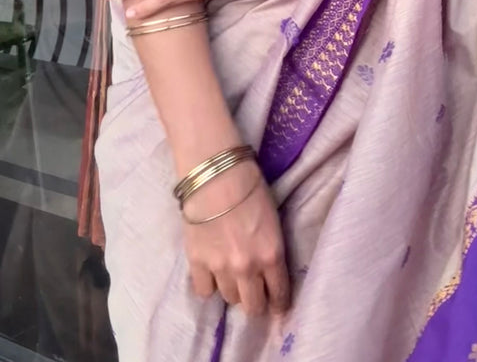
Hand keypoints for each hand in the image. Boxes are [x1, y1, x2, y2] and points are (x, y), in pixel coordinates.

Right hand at [183, 161, 290, 316]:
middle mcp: (247, 268)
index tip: (277, 306)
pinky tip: (210, 270)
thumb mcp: (272, 219)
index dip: (279, 304)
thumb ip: (270, 249)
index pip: (279, 295)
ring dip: (232, 288)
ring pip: (229, 299)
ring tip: (230, 272)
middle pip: (253, 306)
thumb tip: (268, 270)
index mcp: (272, 254)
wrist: (215, 171)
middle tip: (253, 292)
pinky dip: (209, 284)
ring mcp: (220, 268)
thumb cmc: (250, 185)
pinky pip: (204, 291)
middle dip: (256, 301)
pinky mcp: (197, 263)